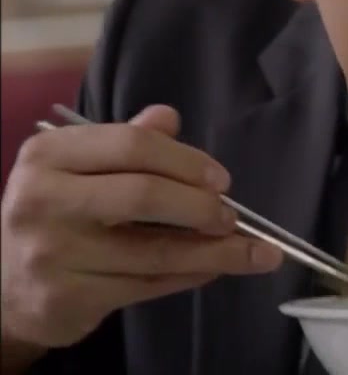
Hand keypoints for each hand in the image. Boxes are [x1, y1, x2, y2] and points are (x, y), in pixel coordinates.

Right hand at [0, 106, 282, 355]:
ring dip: (215, 253)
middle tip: (232, 216)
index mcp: (49, 156)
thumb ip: (127, 142)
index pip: (132, 145)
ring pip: (154, 251)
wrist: (6, 285)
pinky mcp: (66, 297)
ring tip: (255, 252)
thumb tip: (170, 117)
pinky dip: (189, 276)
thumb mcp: (80, 168)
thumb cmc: (59, 214)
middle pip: (144, 195)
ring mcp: (52, 253)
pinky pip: (147, 285)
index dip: (187, 161)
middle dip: (201, 206)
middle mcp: (43, 201)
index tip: (223, 179)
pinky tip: (213, 270)